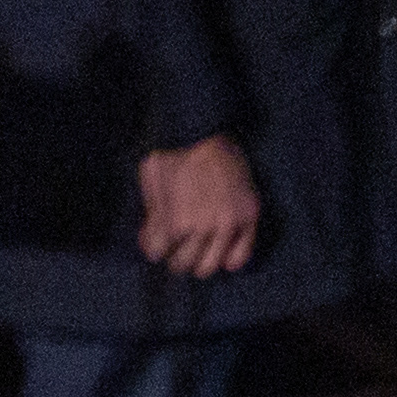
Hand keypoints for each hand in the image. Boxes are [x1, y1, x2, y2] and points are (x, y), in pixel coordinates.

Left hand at [138, 133, 258, 278]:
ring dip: (199, 263)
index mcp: (175, 220)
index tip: (159, 241)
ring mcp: (228, 224)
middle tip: (178, 248)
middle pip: (183, 264)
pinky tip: (222, 255)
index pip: (157, 254)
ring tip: (197, 252)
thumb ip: (150, 212)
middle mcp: (202, 228)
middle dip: (175, 257)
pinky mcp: (248, 218)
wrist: (209, 130)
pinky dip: (229, 260)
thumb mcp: (151, 176)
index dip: (155, 247)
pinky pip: (240, 256)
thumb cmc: (175, 152)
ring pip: (209, 266)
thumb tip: (148, 243)